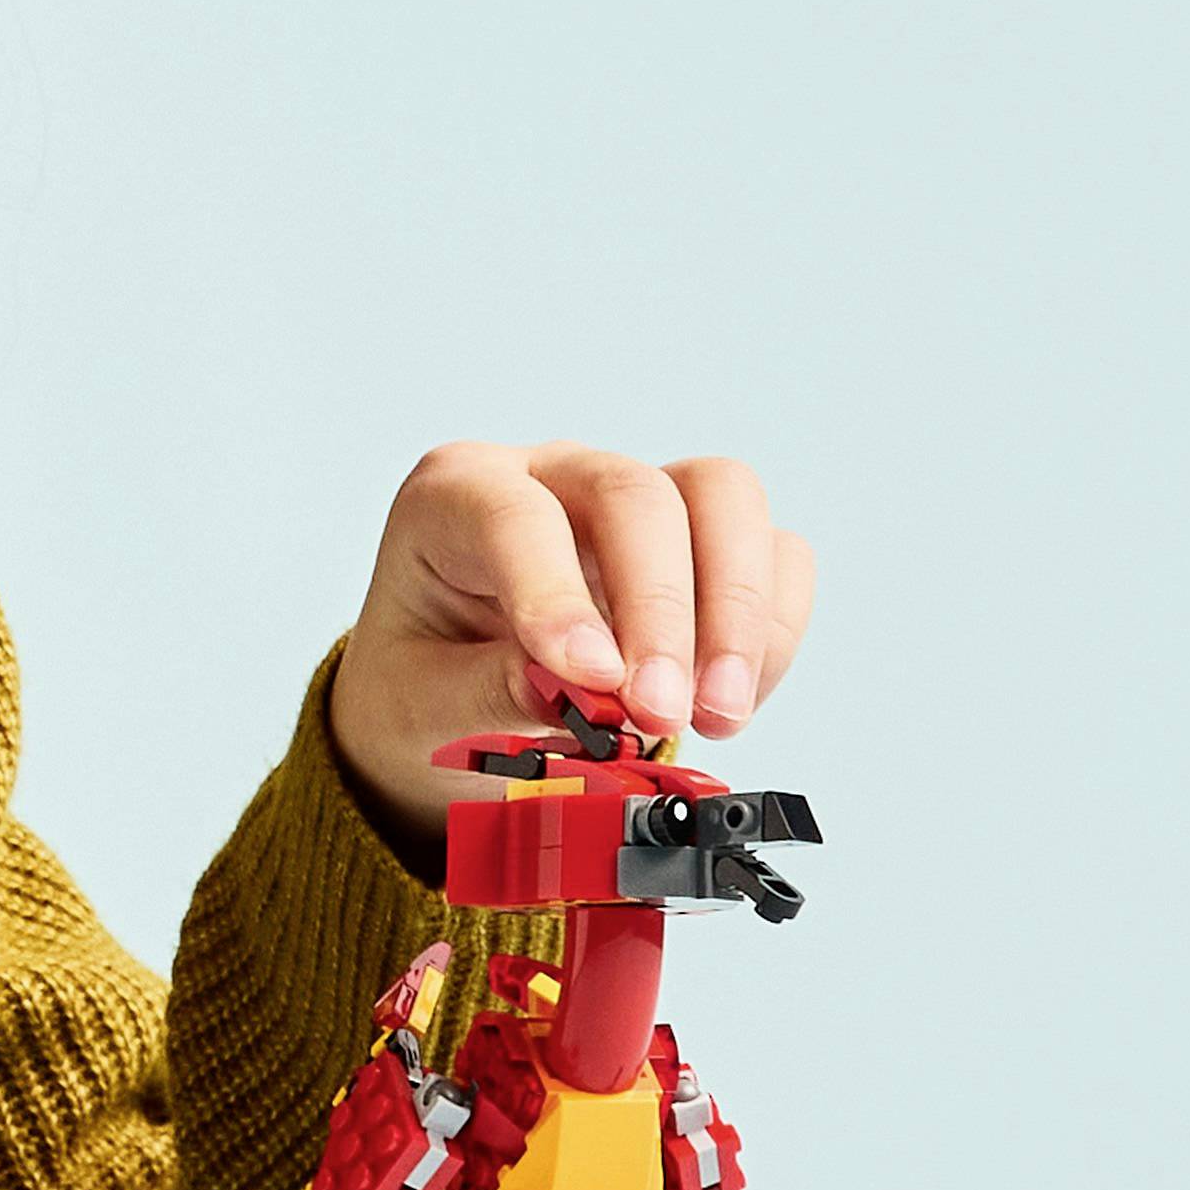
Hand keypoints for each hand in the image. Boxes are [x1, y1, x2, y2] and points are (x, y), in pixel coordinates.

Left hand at [326, 442, 814, 870]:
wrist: (446, 707)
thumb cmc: (419, 688)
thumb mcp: (419, 704)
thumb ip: (486, 691)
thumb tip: (574, 688)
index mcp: (454, 496)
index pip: (517, 515)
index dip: (558, 592)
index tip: (590, 677)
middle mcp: (551, 475)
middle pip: (635, 496)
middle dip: (660, 612)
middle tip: (659, 713)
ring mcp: (634, 498)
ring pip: (721, 497)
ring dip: (736, 610)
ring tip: (717, 713)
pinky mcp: (700, 540)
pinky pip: (771, 552)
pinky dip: (769, 629)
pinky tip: (732, 700)